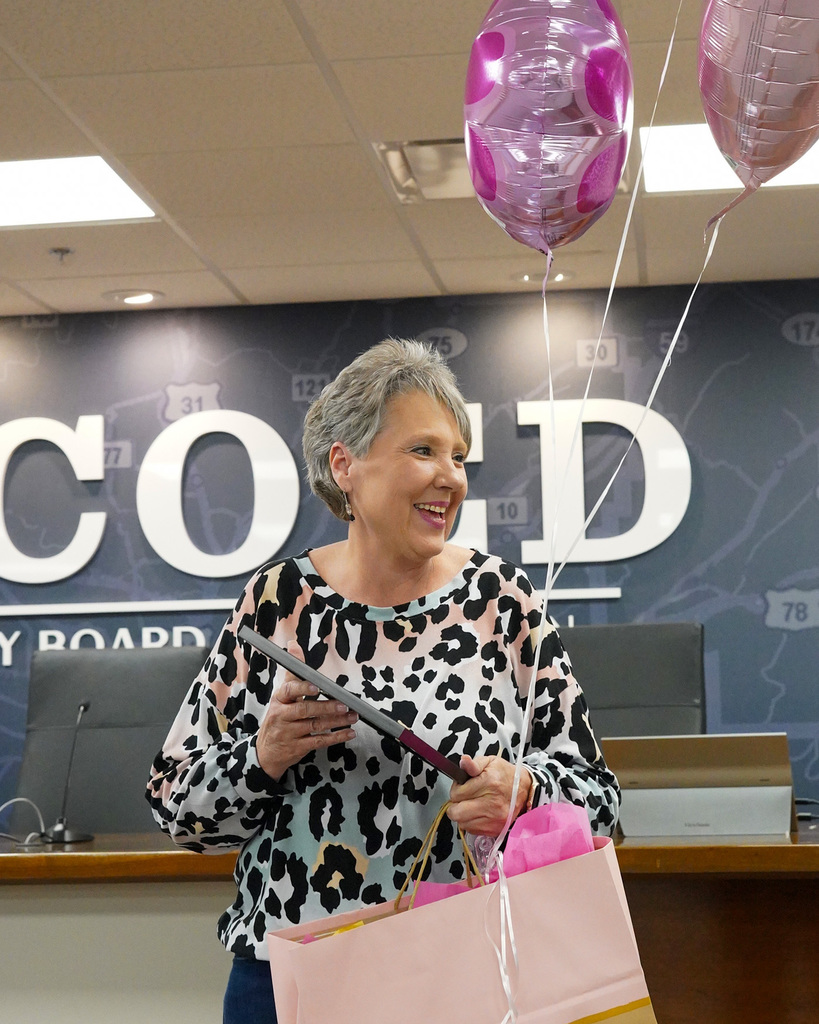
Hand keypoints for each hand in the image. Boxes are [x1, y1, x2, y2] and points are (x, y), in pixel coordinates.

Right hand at [256, 642, 357, 781]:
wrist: (265, 752)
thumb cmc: (277, 718)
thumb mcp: (281, 695)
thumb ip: (292, 672)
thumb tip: (293, 645)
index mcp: (279, 699)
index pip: (289, 691)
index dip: (303, 688)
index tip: (316, 686)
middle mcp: (282, 716)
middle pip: (305, 710)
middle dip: (327, 707)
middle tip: (344, 704)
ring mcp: (289, 733)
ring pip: (315, 726)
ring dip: (337, 721)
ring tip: (353, 716)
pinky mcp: (298, 747)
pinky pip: (319, 741)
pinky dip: (336, 737)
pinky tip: (348, 732)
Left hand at [446, 755, 531, 835]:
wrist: (525, 789)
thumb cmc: (505, 775)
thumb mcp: (490, 762)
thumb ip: (473, 764)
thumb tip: (463, 762)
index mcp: (489, 783)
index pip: (456, 794)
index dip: (456, 789)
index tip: (461, 786)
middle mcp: (492, 803)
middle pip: (456, 812)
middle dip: (455, 804)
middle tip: (462, 798)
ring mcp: (495, 818)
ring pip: (462, 823)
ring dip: (462, 815)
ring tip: (471, 804)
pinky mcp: (496, 829)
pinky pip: (472, 830)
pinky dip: (471, 822)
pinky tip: (478, 813)